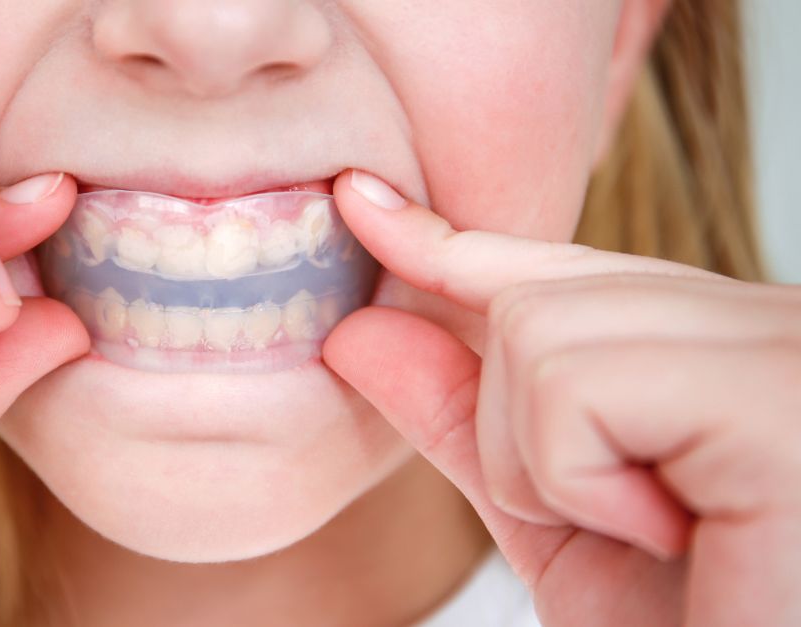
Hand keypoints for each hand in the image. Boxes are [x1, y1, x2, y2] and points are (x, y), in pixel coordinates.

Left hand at [324, 170, 800, 626]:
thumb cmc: (687, 623)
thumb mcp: (554, 520)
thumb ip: (467, 420)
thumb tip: (360, 331)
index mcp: (722, 344)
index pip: (558, 267)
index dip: (445, 242)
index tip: (358, 204)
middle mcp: (768, 320)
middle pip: (534, 300)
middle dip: (519, 436)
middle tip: (631, 528)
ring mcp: (779, 343)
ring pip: (537, 334)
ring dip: (550, 472)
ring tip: (664, 538)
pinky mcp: (774, 390)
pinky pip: (574, 386)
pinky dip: (577, 482)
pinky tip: (677, 535)